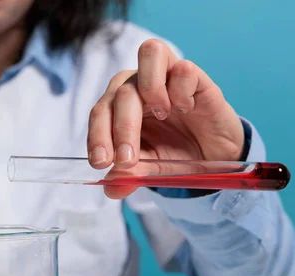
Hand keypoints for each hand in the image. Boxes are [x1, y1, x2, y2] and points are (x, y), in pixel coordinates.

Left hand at [87, 39, 244, 198]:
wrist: (213, 155)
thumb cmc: (174, 154)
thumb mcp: (149, 169)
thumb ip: (129, 176)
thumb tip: (110, 188)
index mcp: (120, 106)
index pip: (100, 111)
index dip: (97, 136)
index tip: (101, 163)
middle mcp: (139, 85)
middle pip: (120, 90)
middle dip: (121, 129)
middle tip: (128, 159)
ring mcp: (168, 77)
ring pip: (149, 53)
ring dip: (149, 88)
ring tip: (161, 114)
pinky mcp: (197, 78)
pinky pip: (184, 68)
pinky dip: (182, 90)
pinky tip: (186, 109)